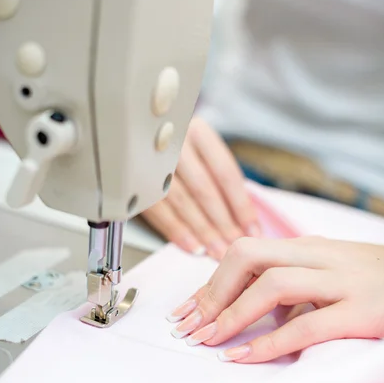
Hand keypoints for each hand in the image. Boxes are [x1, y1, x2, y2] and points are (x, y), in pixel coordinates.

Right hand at [141, 117, 259, 259]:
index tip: (252, 230)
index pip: (225, 173)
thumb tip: (244, 221)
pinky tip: (191, 246)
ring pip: (182, 202)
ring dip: (202, 232)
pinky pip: (158, 211)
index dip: (241, 206)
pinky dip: (177, 231)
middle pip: (204, 190)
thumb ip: (220, 179)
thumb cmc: (176, 149)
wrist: (131, 133)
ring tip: (216, 251)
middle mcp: (174, 142)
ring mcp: (151, 160)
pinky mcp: (133, 180)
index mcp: (197, 131)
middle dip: (222, 224)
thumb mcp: (200, 150)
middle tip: (234, 247)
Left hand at [167, 237, 383, 362]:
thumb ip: (293, 281)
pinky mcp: (361, 312)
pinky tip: (244, 357)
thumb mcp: (330, 271)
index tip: (185, 311)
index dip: (209, 283)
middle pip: (248, 255)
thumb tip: (250, 306)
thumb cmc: (376, 281)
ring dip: (232, 313)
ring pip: (272, 283)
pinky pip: (306, 325)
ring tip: (208, 340)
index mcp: (308, 247)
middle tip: (190, 326)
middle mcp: (319, 256)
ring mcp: (342, 282)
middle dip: (212, 291)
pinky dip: (269, 343)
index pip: (244, 253)